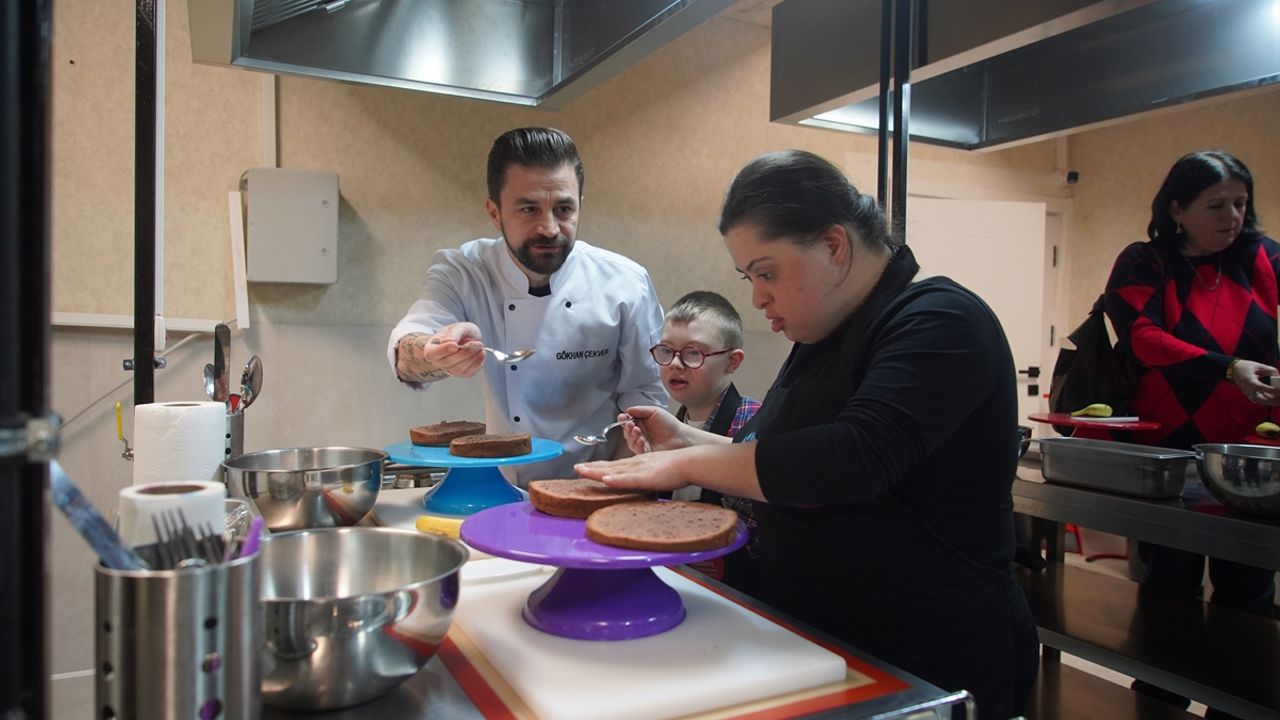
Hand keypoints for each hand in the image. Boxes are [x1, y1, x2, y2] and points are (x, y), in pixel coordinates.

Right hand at [423, 323, 485, 377]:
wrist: (469, 338)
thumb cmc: (460, 332)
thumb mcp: (458, 327)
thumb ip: (454, 333)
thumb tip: (450, 342)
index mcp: (432, 348)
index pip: (432, 354)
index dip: (443, 350)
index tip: (455, 345)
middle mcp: (438, 361)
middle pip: (447, 362)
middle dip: (464, 353)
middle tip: (476, 343)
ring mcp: (449, 369)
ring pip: (458, 369)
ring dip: (472, 357)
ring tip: (479, 346)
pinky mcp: (461, 373)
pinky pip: (468, 372)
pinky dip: (477, 363)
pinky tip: (480, 354)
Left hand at [575, 451, 689, 492]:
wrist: (691, 461)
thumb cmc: (678, 468)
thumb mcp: (656, 472)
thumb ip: (647, 476)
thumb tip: (640, 482)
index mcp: (637, 464)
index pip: (613, 466)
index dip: (598, 468)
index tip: (584, 469)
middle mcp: (635, 465)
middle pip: (609, 467)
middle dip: (591, 468)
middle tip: (576, 469)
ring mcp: (640, 470)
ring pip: (614, 471)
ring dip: (597, 472)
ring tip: (582, 471)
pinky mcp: (647, 477)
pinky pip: (630, 479)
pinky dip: (617, 480)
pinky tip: (607, 480)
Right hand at [618, 405, 685, 452]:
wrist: (681, 438)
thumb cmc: (670, 425)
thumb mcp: (655, 411)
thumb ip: (641, 410)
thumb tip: (628, 410)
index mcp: (641, 423)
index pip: (627, 421)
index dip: (623, 420)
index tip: (623, 417)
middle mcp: (640, 434)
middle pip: (627, 432)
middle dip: (627, 428)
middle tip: (630, 424)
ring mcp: (642, 444)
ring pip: (631, 442)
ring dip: (632, 437)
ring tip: (637, 432)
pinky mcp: (646, 454)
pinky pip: (637, 451)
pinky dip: (637, 446)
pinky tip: (641, 441)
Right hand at [1232, 359, 1279, 404]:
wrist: (1232, 370)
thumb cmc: (1244, 367)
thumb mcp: (1258, 366)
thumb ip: (1269, 370)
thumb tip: (1278, 376)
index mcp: (1250, 381)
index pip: (1263, 388)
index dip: (1274, 390)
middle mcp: (1248, 390)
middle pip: (1263, 399)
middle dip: (1274, 400)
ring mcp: (1248, 393)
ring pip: (1262, 401)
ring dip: (1271, 402)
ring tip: (1279, 401)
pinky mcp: (1249, 395)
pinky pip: (1259, 400)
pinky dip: (1267, 401)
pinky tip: (1274, 400)